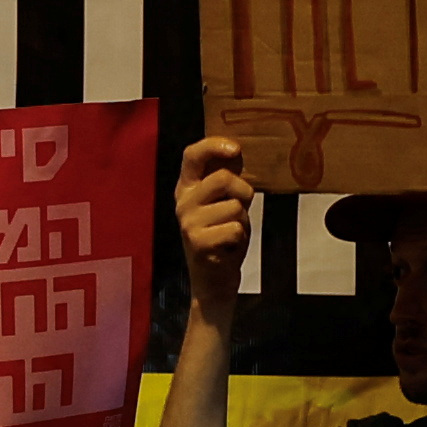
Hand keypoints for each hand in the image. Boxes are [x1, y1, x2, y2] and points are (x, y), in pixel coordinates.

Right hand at [174, 131, 258, 307]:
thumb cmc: (222, 238)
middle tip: (240, 210)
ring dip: (242, 221)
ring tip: (231, 233)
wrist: (213, 280)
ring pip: (234, 206)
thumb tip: (236, 150)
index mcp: (187, 188)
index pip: (192, 155)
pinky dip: (240, 238)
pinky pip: (234, 228)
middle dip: (243, 193)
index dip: (213, 146)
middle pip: (223, 178)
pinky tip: (228, 247)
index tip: (236, 148)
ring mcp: (188, 222)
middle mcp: (183, 202)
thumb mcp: (223, 203)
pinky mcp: (197, 242)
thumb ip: (227, 179)